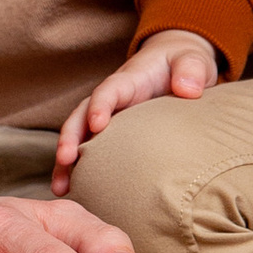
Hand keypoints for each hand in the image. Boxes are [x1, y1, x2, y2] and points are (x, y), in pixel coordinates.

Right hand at [52, 29, 219, 184]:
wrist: (178, 67)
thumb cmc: (183, 62)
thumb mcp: (193, 59)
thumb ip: (191, 70)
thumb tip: (186, 90)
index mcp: (127, 81)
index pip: (108, 91)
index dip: (100, 106)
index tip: (97, 125)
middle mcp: (110, 100)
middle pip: (81, 116)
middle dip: (69, 137)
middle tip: (64, 160)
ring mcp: (108, 118)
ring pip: (80, 138)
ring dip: (66, 162)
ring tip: (60, 189)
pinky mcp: (112, 134)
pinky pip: (92, 151)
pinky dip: (80, 171)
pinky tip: (75, 193)